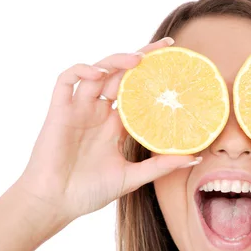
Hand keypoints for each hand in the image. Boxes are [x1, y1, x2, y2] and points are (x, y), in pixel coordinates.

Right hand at [17, 37, 200, 222]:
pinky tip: (99, 72)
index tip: (178, 64)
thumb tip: (196, 158)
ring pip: (98, 72)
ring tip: (138, 59)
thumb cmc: (90, 191)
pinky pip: (67, 81)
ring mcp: (79, 109)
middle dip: (142, 57)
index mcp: (116, 125)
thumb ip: (161, 166)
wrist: (54, 204)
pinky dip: (82, 70)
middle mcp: (100, 112)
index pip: (139, 92)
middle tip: (166, 47)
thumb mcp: (132, 177)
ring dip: (117, 60)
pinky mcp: (60, 111)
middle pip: (122, 75)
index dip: (155, 76)